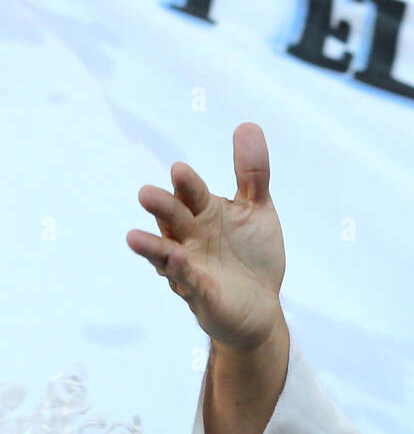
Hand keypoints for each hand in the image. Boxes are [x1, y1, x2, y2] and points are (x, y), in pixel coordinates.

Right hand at [127, 123, 285, 350]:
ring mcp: (191, 267)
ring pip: (166, 254)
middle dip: (161, 207)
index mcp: (202, 212)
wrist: (261, 308)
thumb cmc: (253, 256)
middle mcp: (189, 237)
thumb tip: (248, 125)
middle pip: (172, 217)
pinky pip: (187, 283)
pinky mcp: (199, 296)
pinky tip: (177, 261)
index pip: (191, 193)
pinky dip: (180, 273)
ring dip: (152, 247)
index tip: (179, 170)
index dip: (185, 183)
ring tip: (133, 238)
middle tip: (147, 195)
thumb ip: (252, 175)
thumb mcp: (257, 211)